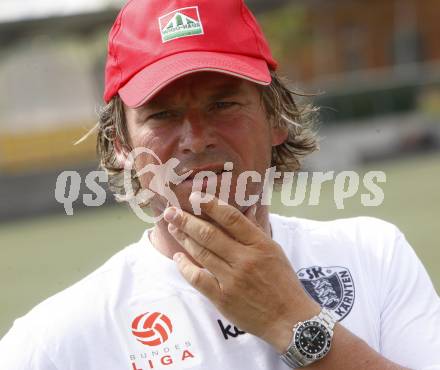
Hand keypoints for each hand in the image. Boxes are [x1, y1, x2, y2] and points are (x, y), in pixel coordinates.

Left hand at [164, 192, 319, 352]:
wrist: (290, 320)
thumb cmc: (283, 283)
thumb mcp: (275, 251)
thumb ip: (256, 230)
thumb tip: (248, 207)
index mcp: (260, 244)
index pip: (232, 218)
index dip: (211, 205)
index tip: (195, 197)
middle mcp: (245, 259)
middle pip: (210, 234)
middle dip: (187, 221)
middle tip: (171, 212)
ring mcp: (232, 279)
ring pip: (202, 253)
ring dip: (184, 239)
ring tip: (173, 228)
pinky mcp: (223, 298)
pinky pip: (198, 279)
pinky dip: (185, 267)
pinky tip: (178, 258)